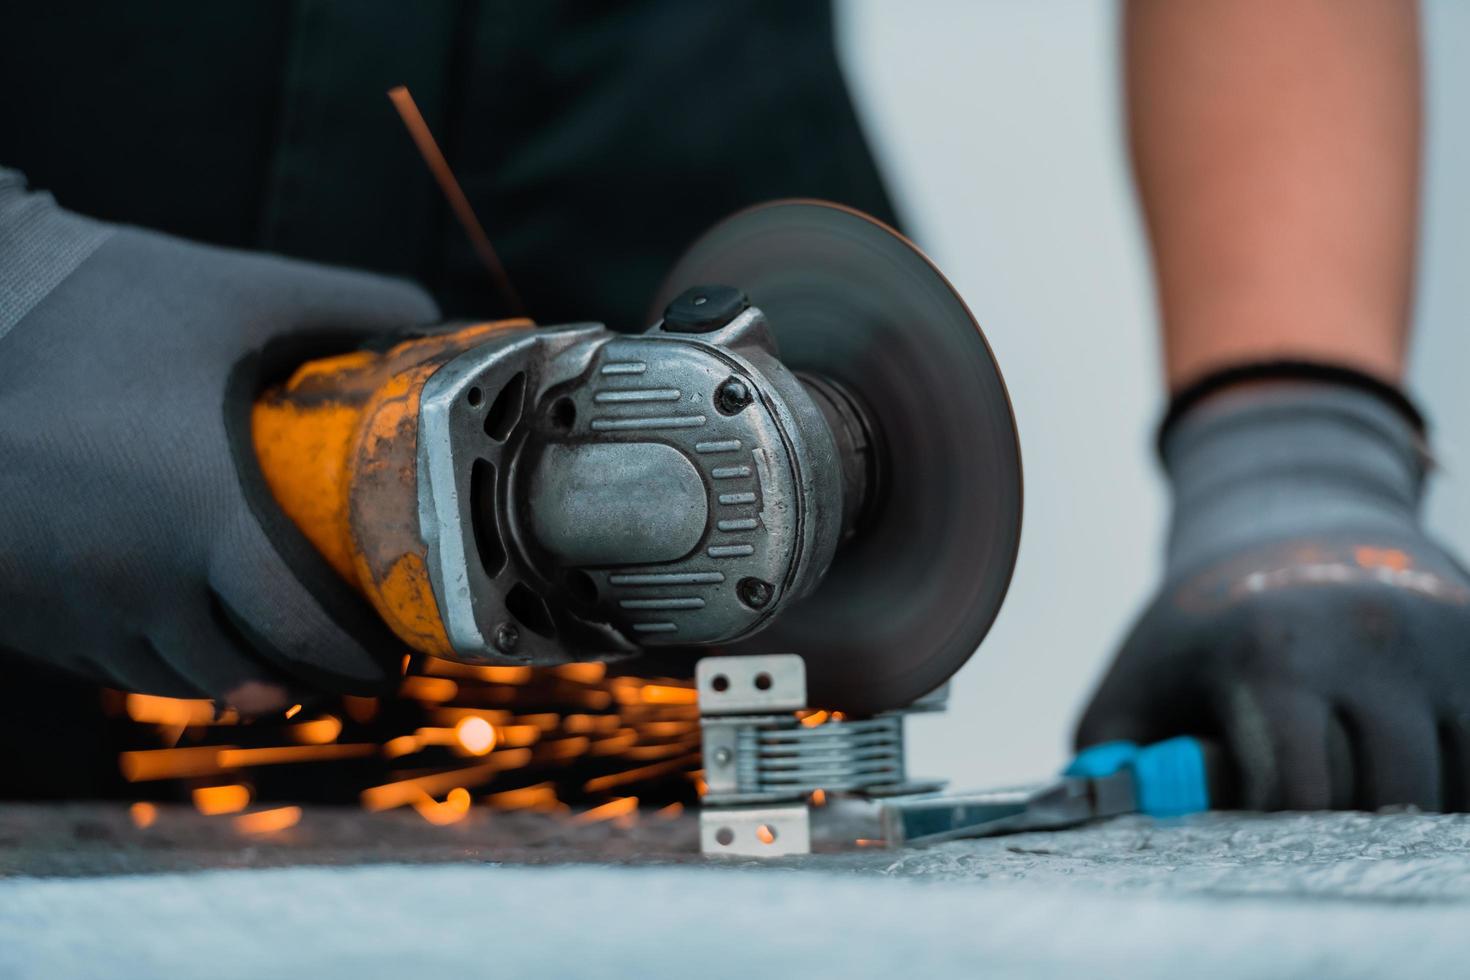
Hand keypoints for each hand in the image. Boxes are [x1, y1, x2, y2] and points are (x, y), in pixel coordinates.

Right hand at [0, 188, 438, 707]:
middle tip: (357, 656)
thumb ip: (349, 308)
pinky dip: (171, 660)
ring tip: (289, 649)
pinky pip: (116, 667)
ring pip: (183, 681)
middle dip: (316, 676)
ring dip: (245, 674)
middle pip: (255, 678)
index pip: (310, 636)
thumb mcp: (237, 293)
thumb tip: (435, 324)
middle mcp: (138, 584)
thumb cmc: (96, 302)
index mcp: (204, 517)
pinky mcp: (23, 613)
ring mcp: (73, 608)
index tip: (400, 649)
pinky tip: (198, 627)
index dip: (365, 656)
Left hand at [1077, 381, 1469, 810]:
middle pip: (1385, 796)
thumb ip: (1115, 769)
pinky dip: (1446, 786)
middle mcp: (1368, 642)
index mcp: (1272, 652)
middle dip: (1339, 822)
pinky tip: (1389, 762)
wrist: (1290, 532)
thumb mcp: (1135, 688)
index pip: (1299, 791)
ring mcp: (1440, 646)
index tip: (1249, 823)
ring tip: (1341, 778)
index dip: (1273, 827)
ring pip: (1447, 791)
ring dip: (1398, 810)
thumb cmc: (1201, 635)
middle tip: (1299, 809)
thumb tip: (1109, 832)